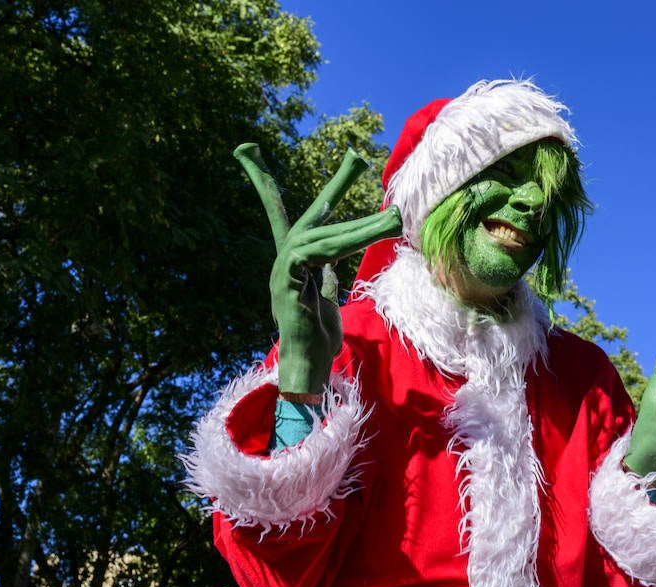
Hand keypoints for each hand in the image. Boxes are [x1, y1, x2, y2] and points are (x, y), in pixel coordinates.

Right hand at [234, 145, 401, 393]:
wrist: (306, 366)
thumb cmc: (317, 336)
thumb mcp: (326, 298)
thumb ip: (325, 276)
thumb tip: (330, 264)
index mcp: (294, 259)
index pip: (286, 214)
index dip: (274, 182)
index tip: (261, 152)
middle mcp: (285, 258)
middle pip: (312, 213)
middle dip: (335, 184)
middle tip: (357, 156)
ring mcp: (282, 269)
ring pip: (324, 236)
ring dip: (362, 229)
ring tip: (394, 221)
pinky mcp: (287, 282)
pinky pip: (315, 255)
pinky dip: (340, 246)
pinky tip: (360, 241)